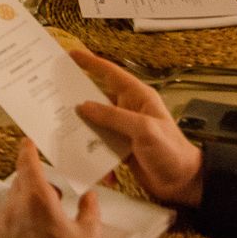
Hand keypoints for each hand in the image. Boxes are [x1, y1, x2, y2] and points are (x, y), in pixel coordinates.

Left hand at [0, 139, 101, 237]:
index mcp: (37, 198)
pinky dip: (4, 222)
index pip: (27, 163)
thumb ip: (90, 211)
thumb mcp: (88, 237)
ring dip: (22, 204)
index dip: (27, 149)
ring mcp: (0, 226)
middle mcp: (14, 207)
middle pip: (20, 182)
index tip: (28, 141)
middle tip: (52, 195)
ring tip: (40, 220)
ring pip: (9, 203)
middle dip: (34, 183)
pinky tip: (17, 232)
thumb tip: (89, 196)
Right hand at [71, 50, 204, 207]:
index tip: (70, 54)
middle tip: (53, 95)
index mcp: (137, 97)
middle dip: (78, 99)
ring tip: (63, 132)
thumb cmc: (170, 151)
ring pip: (96, 124)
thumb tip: (83, 106)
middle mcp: (129, 110)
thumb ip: (114, 117)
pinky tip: (92, 166)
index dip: (90, 62)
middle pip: (98, 99)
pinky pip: (100, 146)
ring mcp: (124, 130)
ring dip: (83, 131)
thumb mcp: (143, 130)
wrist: (182, 183)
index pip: (110, 73)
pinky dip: (95, 156)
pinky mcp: (121, 149)